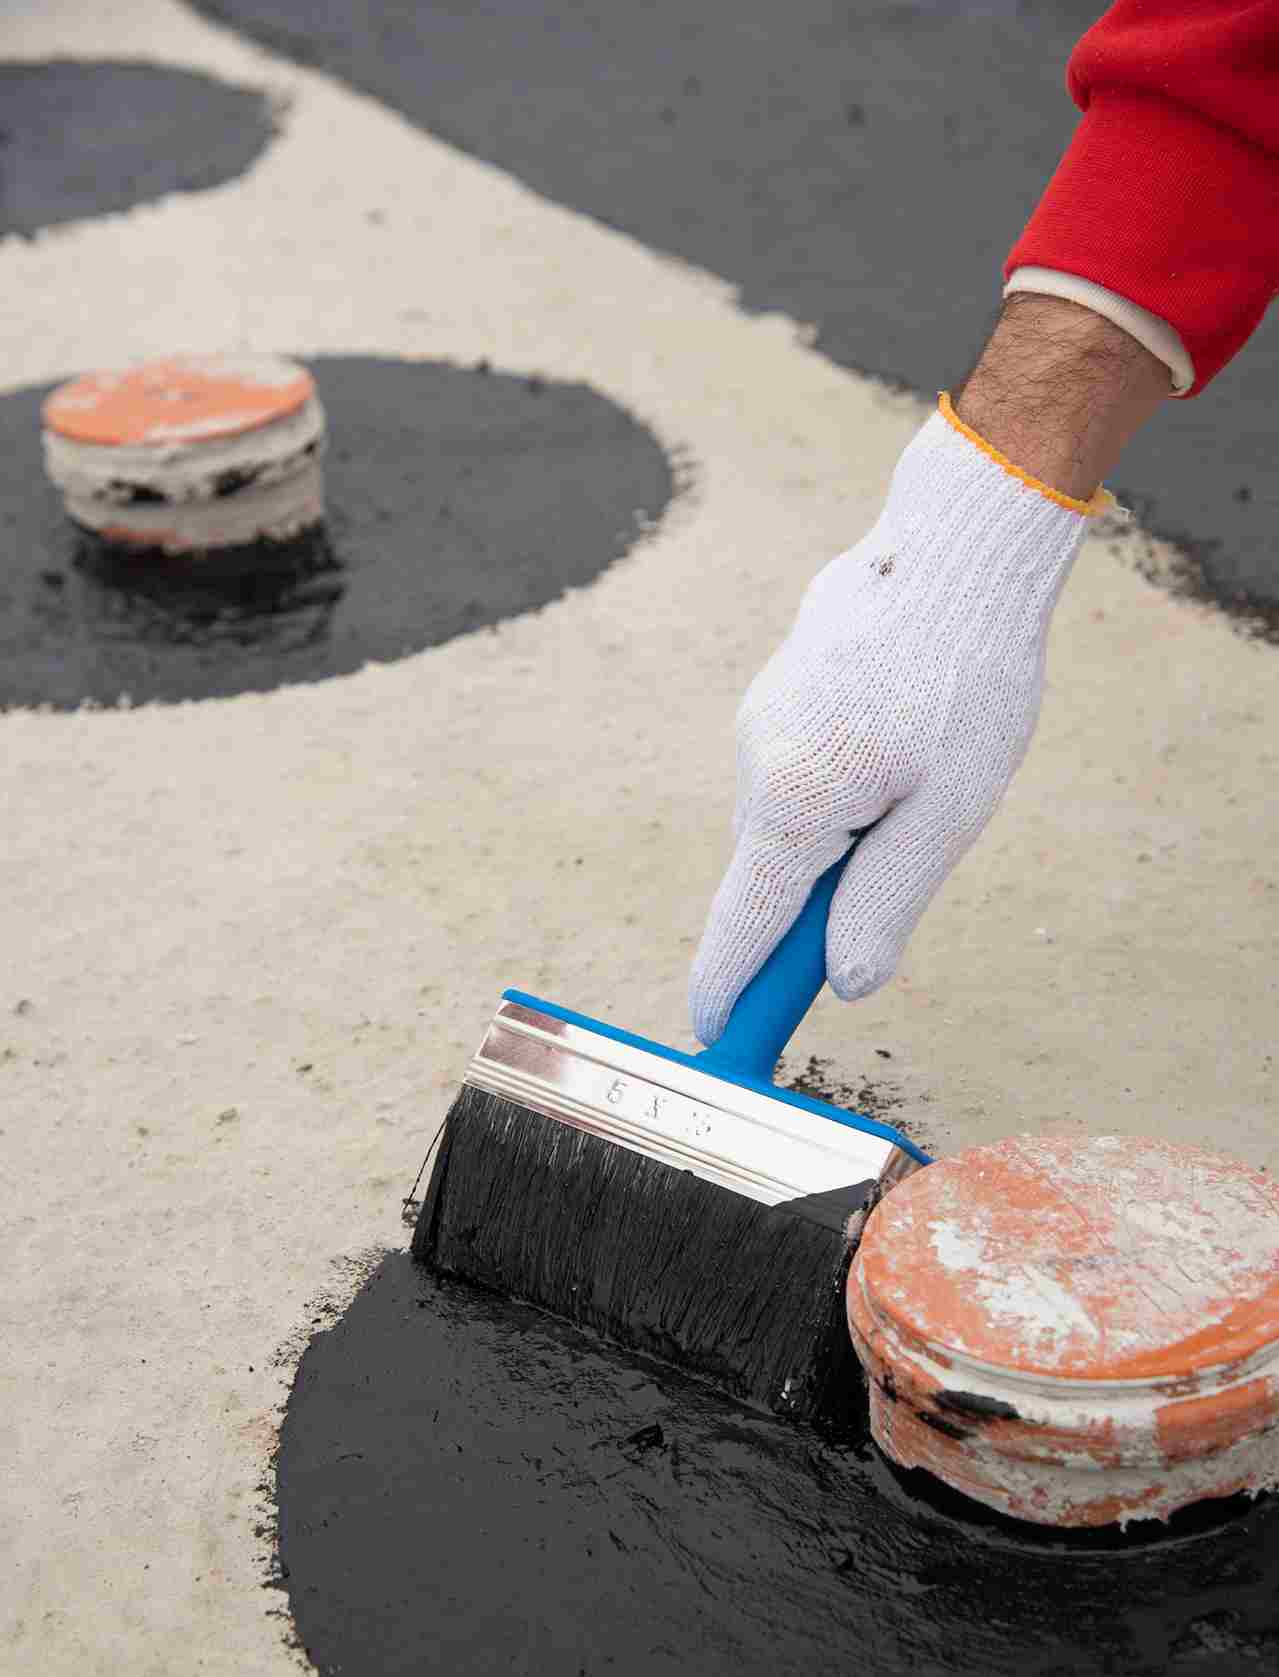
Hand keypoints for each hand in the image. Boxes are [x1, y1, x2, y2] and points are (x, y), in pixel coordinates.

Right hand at [688, 394, 1104, 1046]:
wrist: (958, 549)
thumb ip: (885, 903)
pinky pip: (794, 773)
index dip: (730, 992)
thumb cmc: (967, 677)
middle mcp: (753, 762)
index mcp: (790, 802)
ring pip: (787, 821)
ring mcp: (758, 723)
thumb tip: (845, 983)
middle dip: (819, 899)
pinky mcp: (775, 696)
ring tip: (922, 771)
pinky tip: (899, 738)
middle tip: (908, 855)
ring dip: (840, 833)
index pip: (742, 926)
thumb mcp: (947, 811)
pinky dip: (836, 787)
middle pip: (769, 876)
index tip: (712, 1042)